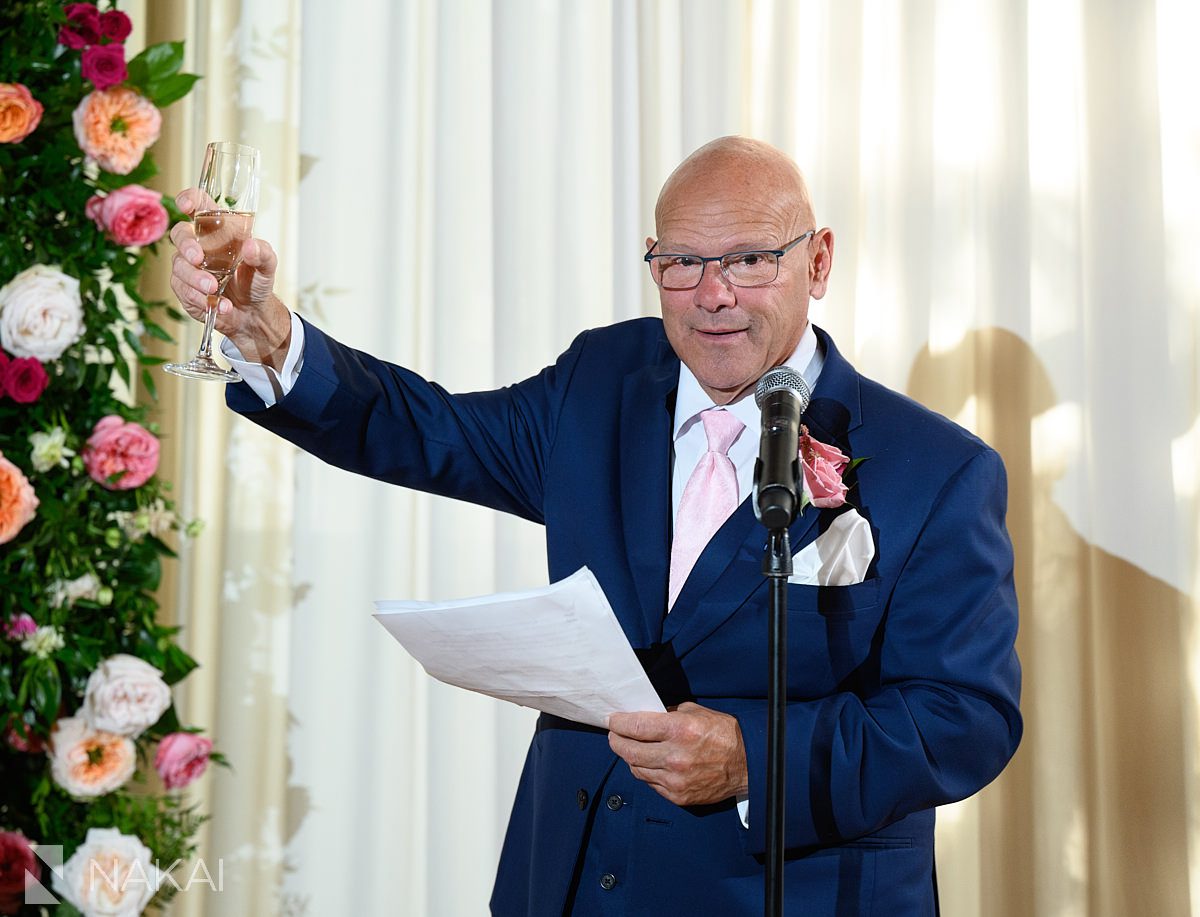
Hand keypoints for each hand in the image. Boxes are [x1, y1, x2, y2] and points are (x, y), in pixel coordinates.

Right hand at [169, 188, 291, 370]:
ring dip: (195, 279)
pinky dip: (200, 298)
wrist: (252, 311)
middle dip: (186, 246)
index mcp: (218, 230)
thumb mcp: (267, 266)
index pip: (199, 205)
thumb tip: (251, 246)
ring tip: (215, 290)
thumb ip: (264, 253)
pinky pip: (182, 289)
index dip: (189, 199)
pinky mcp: (184, 287)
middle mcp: (199, 244)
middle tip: (198, 259)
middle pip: (179, 234)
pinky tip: (219, 304)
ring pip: (179, 266)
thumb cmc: (256, 280)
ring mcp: (188, 266)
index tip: (187, 205)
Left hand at [608, 702, 747, 806]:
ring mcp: (676, 780)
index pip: (636, 727)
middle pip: (629, 751)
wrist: (748, 764)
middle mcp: (675, 756)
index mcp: (680, 730)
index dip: (618, 723)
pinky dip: (645, 772)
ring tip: (631, 749)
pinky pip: (651, 784)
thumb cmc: (724, 735)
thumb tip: (647, 716)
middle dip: (616, 741)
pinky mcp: (678, 796)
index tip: (612, 720)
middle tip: (614, 735)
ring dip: (629, 758)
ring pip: (637, 769)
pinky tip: (649, 764)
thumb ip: (669, 714)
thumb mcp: (697, 712)